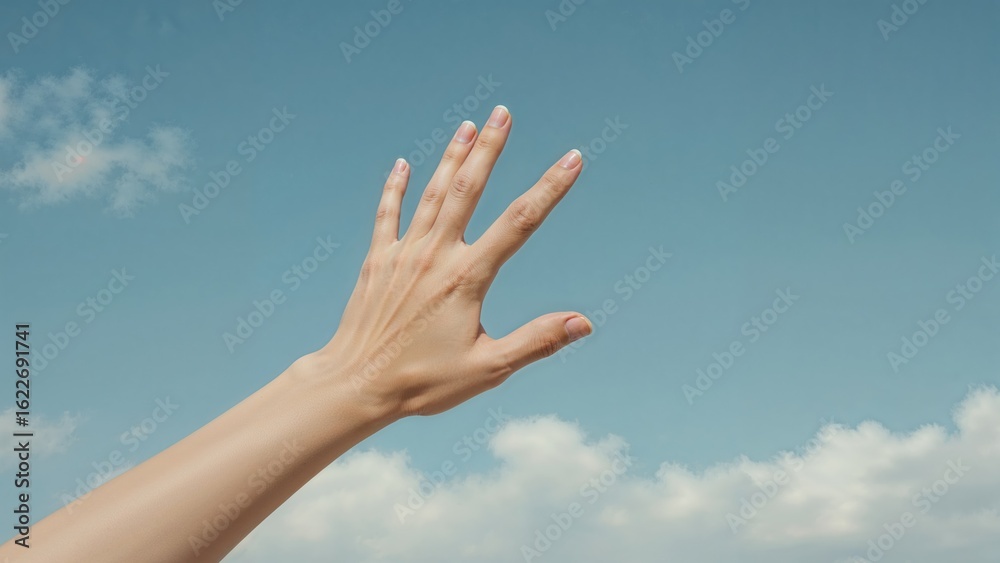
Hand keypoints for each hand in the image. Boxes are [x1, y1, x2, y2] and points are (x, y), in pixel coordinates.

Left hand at [308, 105, 591, 417]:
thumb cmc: (423, 382)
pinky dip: (395, 188)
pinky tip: (402, 163)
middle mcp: (436, 255)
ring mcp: (404, 254)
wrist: (355, 384)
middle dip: (490, 148)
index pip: (520, 223)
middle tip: (503, 112)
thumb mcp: (488, 369)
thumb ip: (537, 341)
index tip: (573, 158)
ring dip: (451, 156)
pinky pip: (387, 215)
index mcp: (467, 277)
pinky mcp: (378, 262)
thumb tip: (584, 323)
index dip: (550, 187)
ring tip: (468, 124)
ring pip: (430, 193)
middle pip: (467, 189)